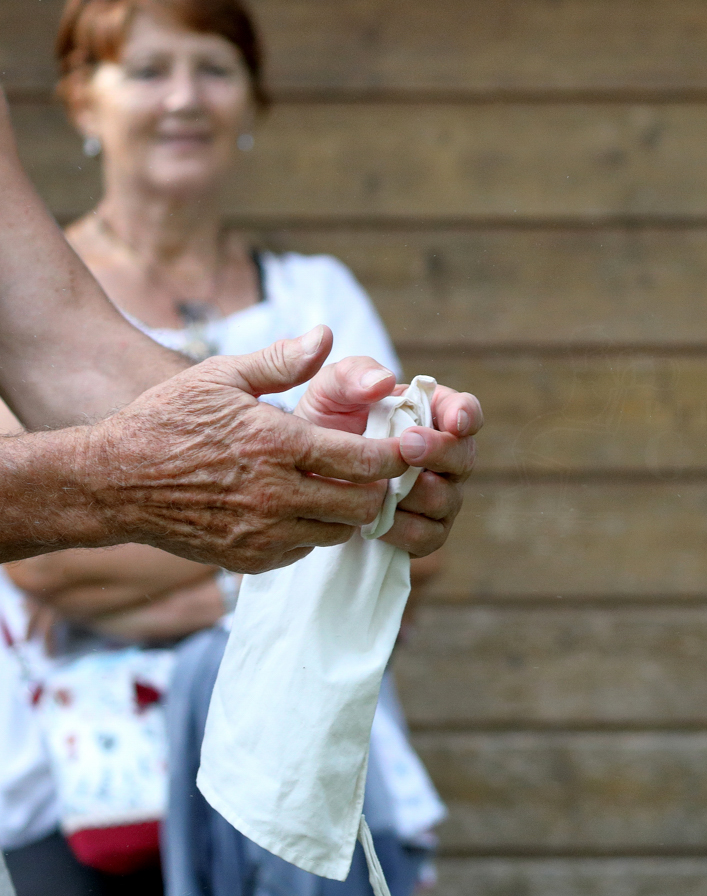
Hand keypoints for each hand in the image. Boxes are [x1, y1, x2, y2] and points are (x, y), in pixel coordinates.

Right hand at [87, 326, 409, 572]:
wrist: (110, 482)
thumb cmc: (166, 421)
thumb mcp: (220, 377)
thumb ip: (281, 360)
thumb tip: (326, 336)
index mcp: (277, 444)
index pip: (364, 460)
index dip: (396, 456)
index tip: (407, 447)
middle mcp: (276, 494)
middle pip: (364, 504)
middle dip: (382, 488)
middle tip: (381, 472)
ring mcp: (263, 533)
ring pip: (340, 532)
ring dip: (349, 512)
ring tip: (343, 488)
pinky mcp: (249, 559)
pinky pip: (305, 550)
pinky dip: (314, 532)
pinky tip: (303, 508)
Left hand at [294, 355, 480, 556]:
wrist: (298, 479)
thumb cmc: (322, 428)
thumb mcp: (328, 393)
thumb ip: (352, 375)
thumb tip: (383, 380)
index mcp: (429, 416)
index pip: (464, 411)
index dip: (466, 414)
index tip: (454, 420)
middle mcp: (443, 458)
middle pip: (464, 457)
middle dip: (440, 451)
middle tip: (407, 444)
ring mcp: (437, 498)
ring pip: (446, 499)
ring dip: (414, 492)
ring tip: (379, 486)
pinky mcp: (423, 534)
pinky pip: (427, 536)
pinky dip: (402, 529)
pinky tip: (373, 522)